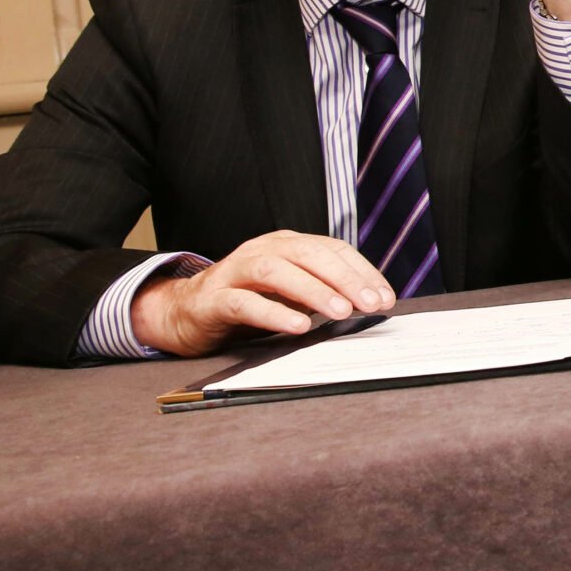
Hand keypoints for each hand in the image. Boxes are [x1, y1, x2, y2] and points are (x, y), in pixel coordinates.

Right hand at [131, 231, 394, 357]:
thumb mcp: (291, 293)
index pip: (332, 250)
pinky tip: (297, 326)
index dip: (363, 272)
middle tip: (371, 304)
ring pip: (277, 272)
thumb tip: (369, 303)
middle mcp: (263, 250)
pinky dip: (274, 313)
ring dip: (314, 291)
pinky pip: (245, 302)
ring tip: (341, 311)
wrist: (184, 312)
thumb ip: (323, 292)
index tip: (386, 298)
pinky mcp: (214, 299)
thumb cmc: (247, 300)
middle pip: (309, 255)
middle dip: (345, 279)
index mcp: (287, 244)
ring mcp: (236, 271)